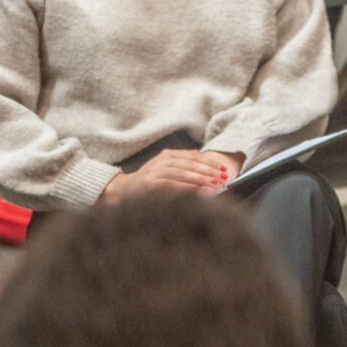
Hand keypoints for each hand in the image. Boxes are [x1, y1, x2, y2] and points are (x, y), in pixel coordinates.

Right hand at [104, 149, 229, 200]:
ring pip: (183, 174)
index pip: (192, 156)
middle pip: (190, 164)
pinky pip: (173, 185)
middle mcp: (161, 162)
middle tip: (223, 177)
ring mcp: (155, 173)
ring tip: (215, 185)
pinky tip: (198, 191)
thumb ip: (180, 160)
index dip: (209, 162)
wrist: (123, 192)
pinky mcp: (151, 185)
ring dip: (201, 179)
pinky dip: (187, 188)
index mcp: (166, 156)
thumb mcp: (163, 167)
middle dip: (209, 171)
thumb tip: (199, 154)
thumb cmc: (146, 182)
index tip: (223, 168)